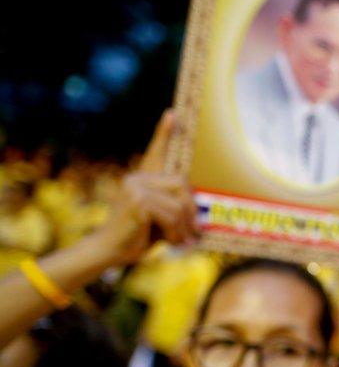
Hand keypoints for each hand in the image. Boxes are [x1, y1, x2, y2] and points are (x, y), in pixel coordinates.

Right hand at [90, 110, 197, 264]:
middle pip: (182, 184)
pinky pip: (171, 215)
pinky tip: (171, 242)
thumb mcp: (160, 217)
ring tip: (181, 241)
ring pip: (178, 203)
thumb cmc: (139, 235)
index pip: (156, 152)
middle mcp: (136, 177)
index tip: (173, 114)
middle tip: (194, 231)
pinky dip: (176, 232)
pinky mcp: (137, 202)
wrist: (111, 252)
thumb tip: (199, 208)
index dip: (165, 133)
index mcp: (142, 177)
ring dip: (184, 227)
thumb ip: (174, 205)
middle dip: (191, 210)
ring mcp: (134, 188)